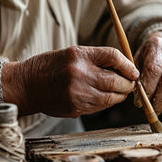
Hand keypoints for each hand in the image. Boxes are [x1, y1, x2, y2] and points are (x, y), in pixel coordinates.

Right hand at [1, 46, 138, 116]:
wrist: (27, 85)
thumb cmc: (52, 67)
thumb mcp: (73, 53)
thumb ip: (98, 59)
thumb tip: (126, 69)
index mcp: (79, 55)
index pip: (113, 56)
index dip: (128, 65)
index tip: (134, 71)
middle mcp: (79, 74)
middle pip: (116, 81)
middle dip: (128, 84)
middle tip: (131, 83)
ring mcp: (77, 93)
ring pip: (111, 97)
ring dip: (120, 95)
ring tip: (120, 91)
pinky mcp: (76, 108)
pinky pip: (100, 107)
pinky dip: (107, 103)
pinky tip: (105, 98)